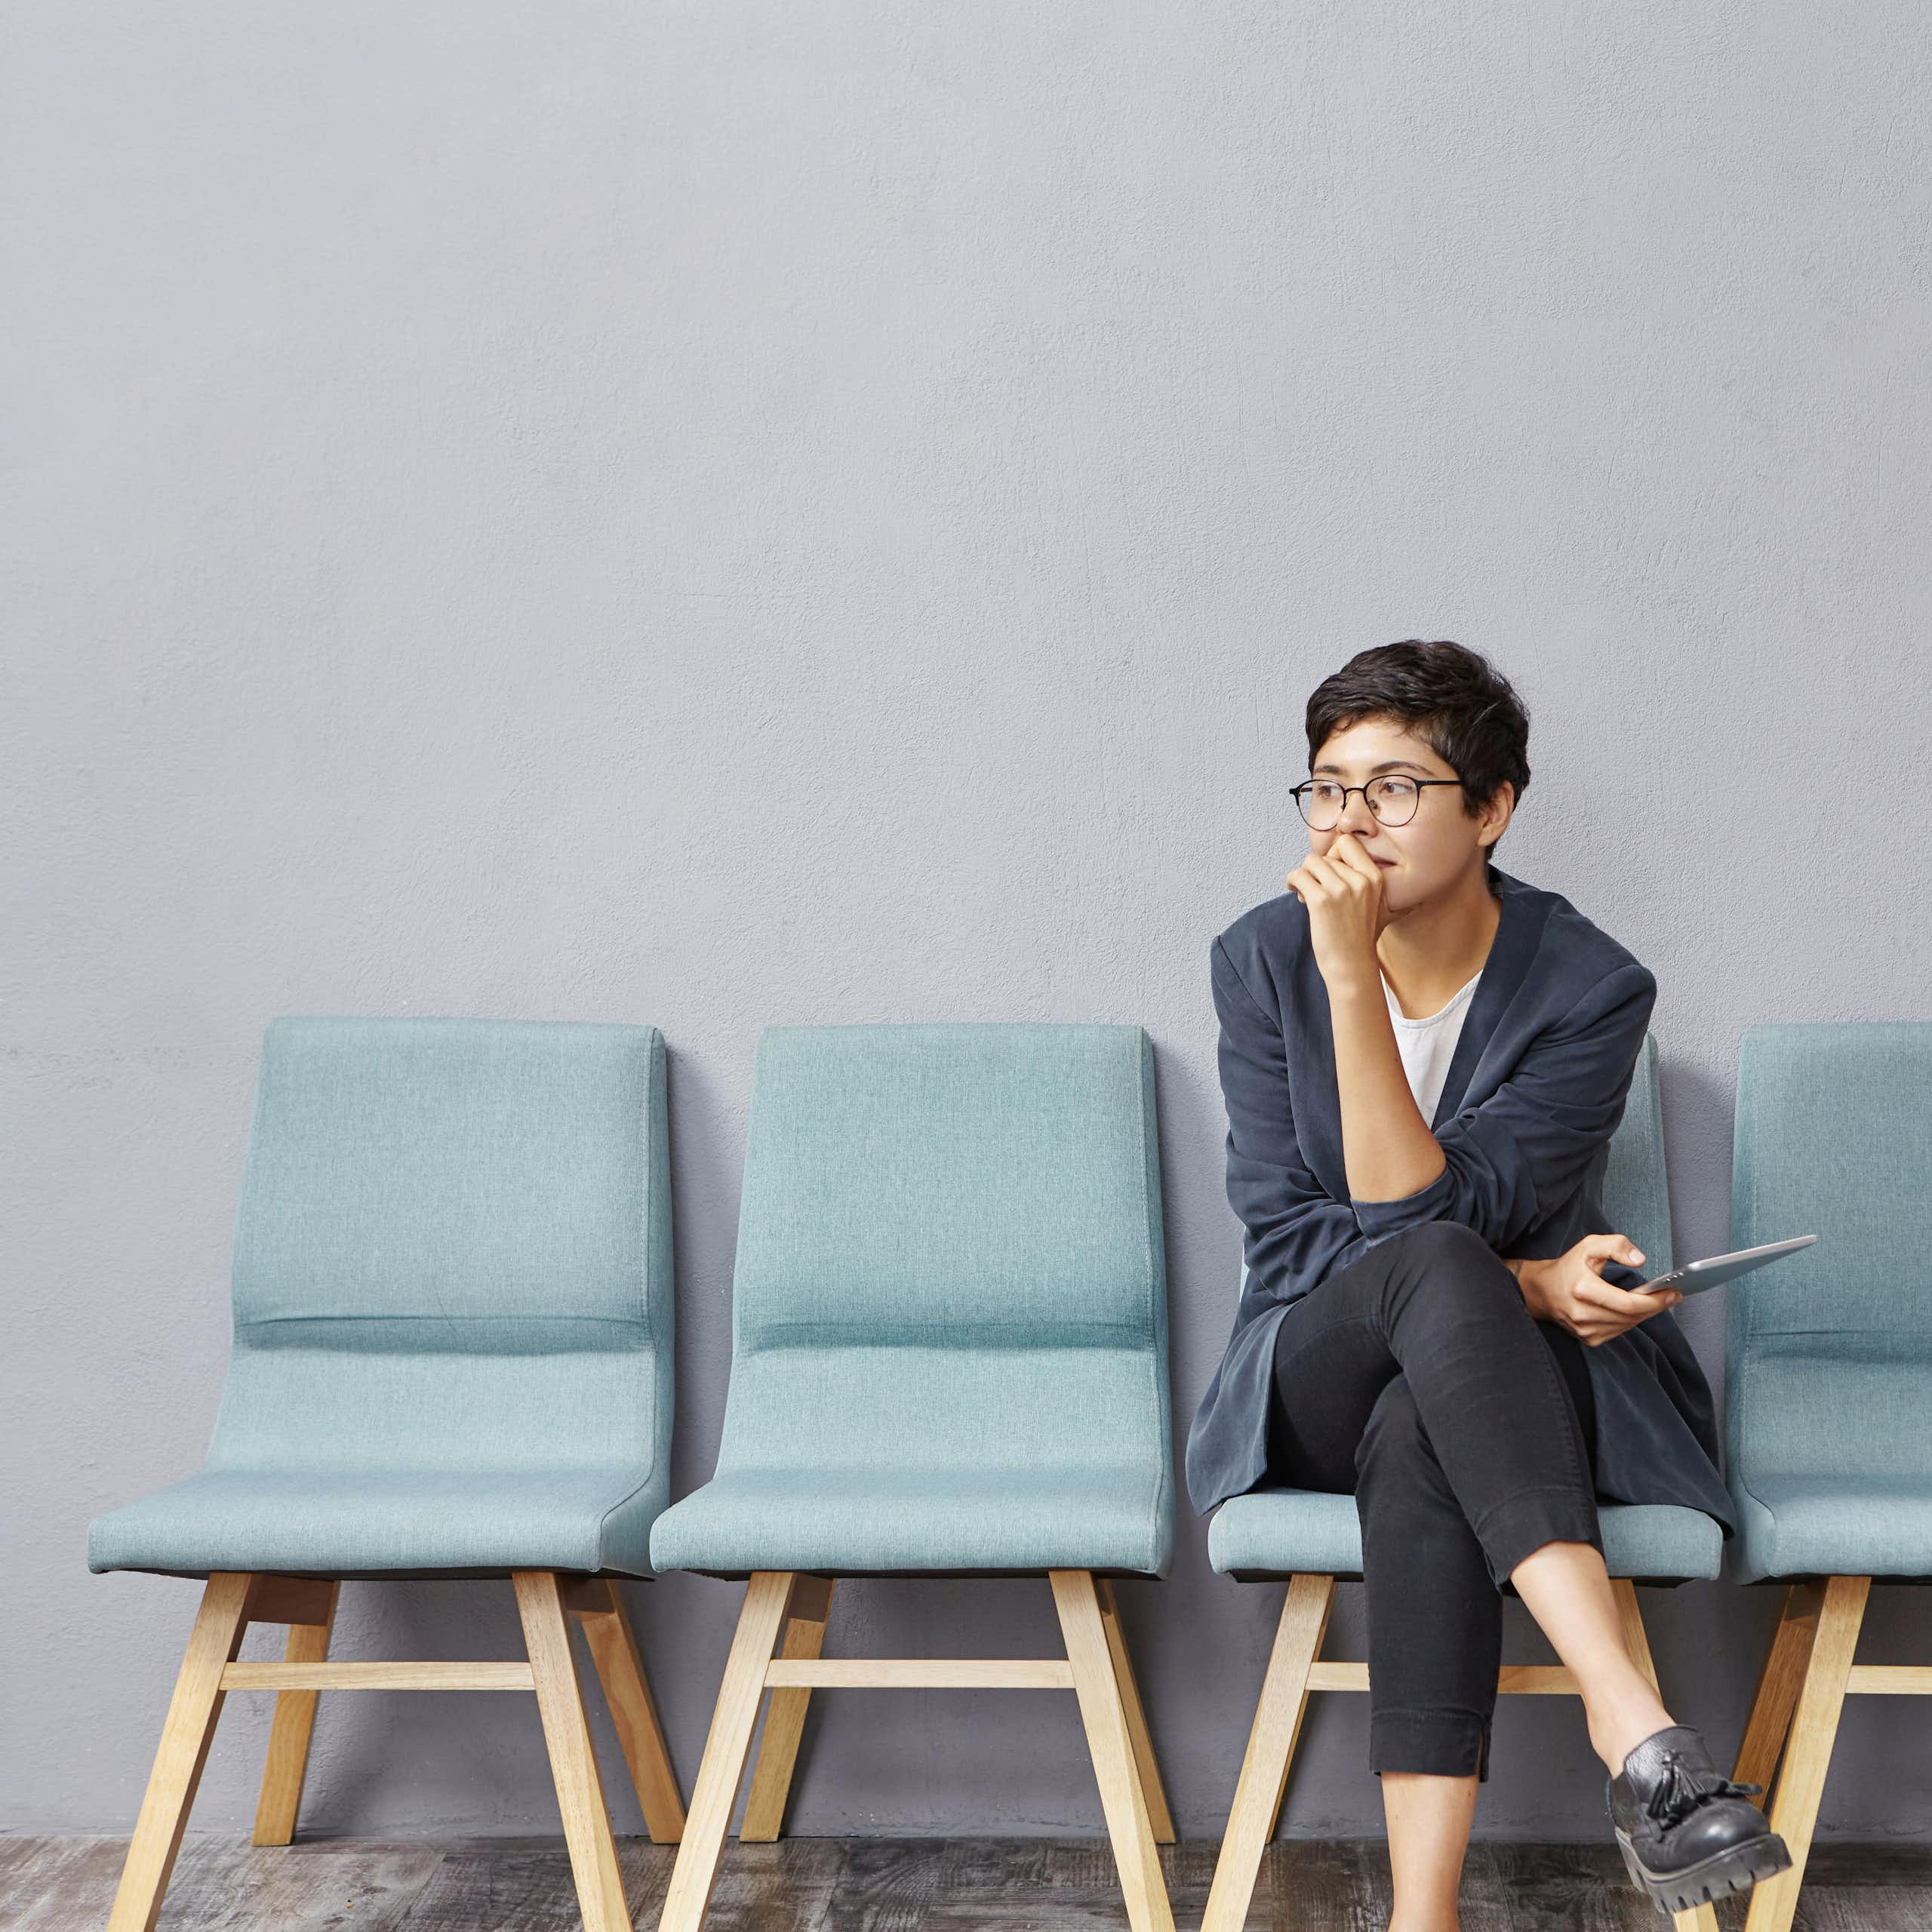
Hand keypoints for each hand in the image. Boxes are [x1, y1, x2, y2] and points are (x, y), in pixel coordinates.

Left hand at [1285, 832, 1390, 989]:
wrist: (1351, 966)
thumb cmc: (1362, 939)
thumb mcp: (1385, 911)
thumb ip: (1383, 893)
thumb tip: (1419, 897)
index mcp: (1375, 877)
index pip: (1347, 842)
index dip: (1332, 854)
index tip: (1328, 871)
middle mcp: (1360, 880)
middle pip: (1325, 855)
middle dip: (1316, 871)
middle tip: (1316, 890)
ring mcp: (1341, 889)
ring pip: (1310, 861)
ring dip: (1304, 875)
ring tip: (1307, 894)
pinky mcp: (1321, 901)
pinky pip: (1299, 875)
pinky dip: (1292, 881)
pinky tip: (1297, 893)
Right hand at [1511, 1234, 1683, 1346]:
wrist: (1542, 1291)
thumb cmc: (1568, 1267)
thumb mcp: (1589, 1246)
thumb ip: (1616, 1245)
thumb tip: (1640, 1260)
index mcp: (1583, 1290)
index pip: (1628, 1304)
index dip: (1654, 1301)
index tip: (1673, 1293)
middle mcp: (1583, 1314)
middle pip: (1631, 1317)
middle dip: (1654, 1307)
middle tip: (1670, 1296)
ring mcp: (1585, 1330)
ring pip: (1627, 1326)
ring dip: (1643, 1314)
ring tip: (1654, 1300)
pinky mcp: (1588, 1339)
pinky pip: (1619, 1331)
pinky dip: (1629, 1321)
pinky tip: (1633, 1309)